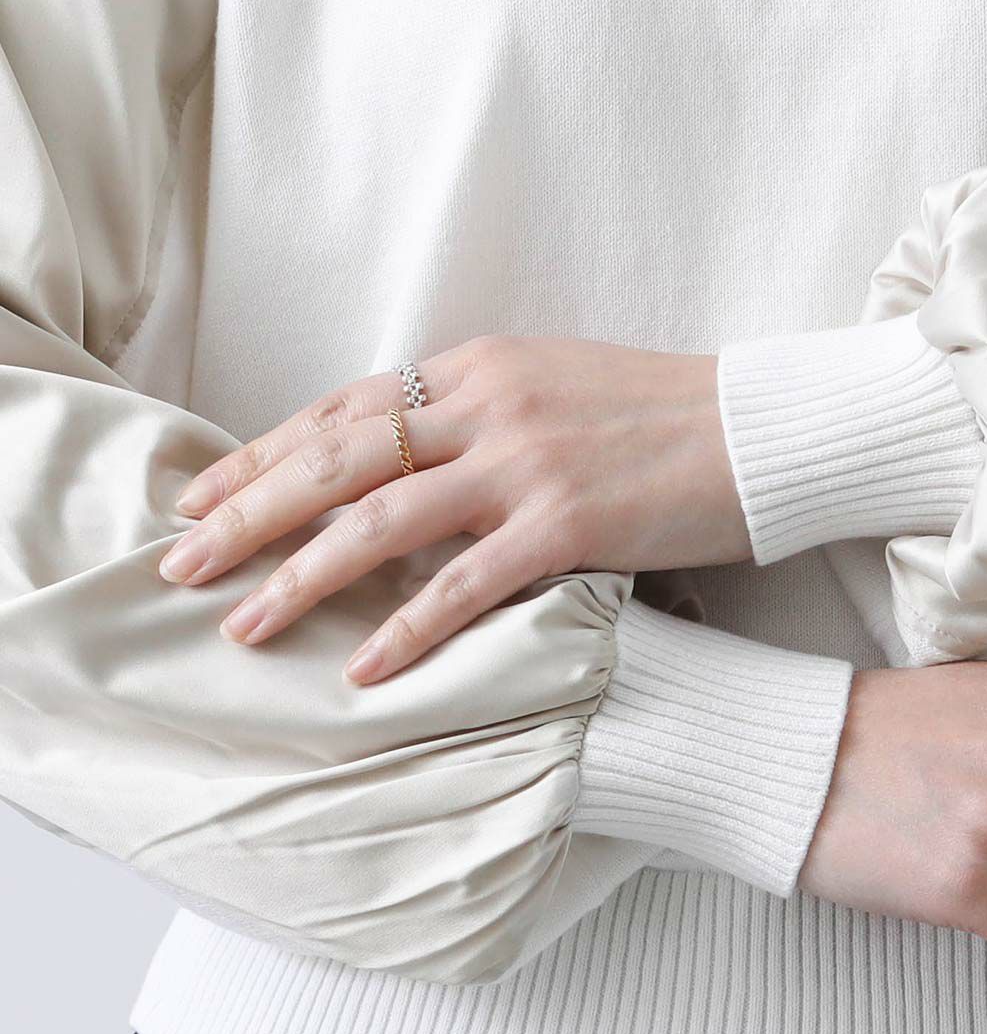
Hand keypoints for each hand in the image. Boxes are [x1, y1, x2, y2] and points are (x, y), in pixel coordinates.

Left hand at [157, 334, 750, 680]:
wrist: (759, 428)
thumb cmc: (660, 415)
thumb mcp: (553, 388)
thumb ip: (475, 416)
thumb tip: (406, 462)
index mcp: (476, 367)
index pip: (342, 409)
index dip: (262, 455)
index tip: (201, 497)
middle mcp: (486, 405)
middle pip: (337, 457)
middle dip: (249, 514)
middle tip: (179, 564)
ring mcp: (525, 462)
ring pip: (381, 518)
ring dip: (302, 574)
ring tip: (244, 623)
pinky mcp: (569, 522)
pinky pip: (466, 583)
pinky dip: (409, 627)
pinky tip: (362, 666)